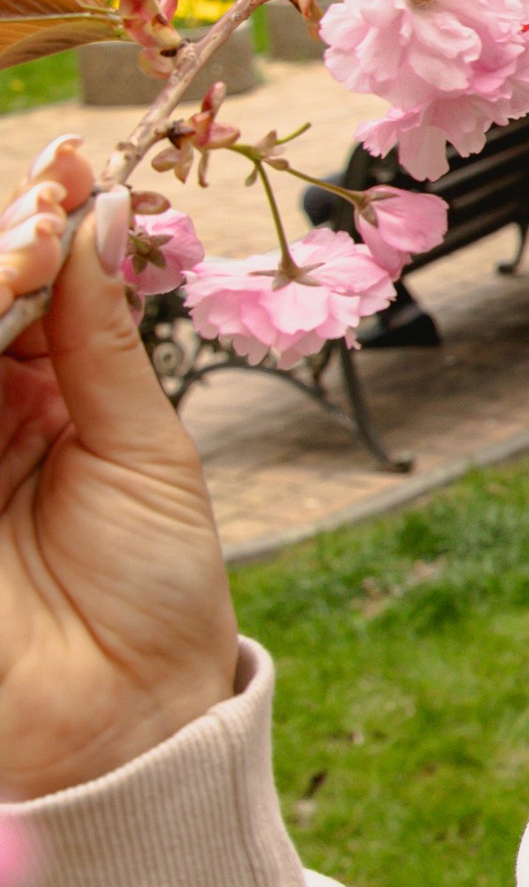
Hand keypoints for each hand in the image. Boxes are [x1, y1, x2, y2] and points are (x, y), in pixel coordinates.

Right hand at [0, 143, 236, 796]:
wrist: (129, 723)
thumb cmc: (155, 596)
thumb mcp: (147, 450)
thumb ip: (102, 339)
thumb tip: (100, 213)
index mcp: (41, 397)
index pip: (19, 283)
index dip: (35, 219)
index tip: (71, 163)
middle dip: (4, 241)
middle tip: (47, 204)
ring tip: (28, 245)